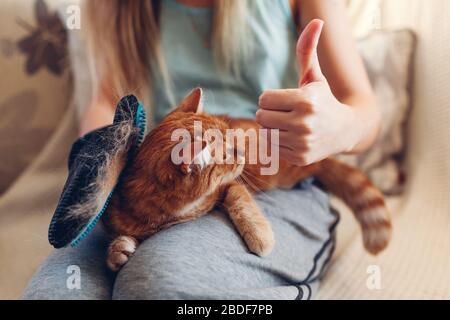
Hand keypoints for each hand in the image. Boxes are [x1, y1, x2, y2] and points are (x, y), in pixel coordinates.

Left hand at [256, 19, 360, 165]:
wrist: (346, 130)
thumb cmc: (324, 99)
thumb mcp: (315, 76)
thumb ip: (307, 51)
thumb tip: (316, 21)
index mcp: (306, 100)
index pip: (263, 99)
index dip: (271, 98)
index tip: (285, 100)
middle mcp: (304, 123)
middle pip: (261, 116)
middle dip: (270, 113)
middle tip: (287, 113)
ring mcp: (302, 143)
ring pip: (265, 133)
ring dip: (273, 128)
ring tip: (290, 125)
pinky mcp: (300, 158)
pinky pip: (272, 148)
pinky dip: (279, 142)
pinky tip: (295, 138)